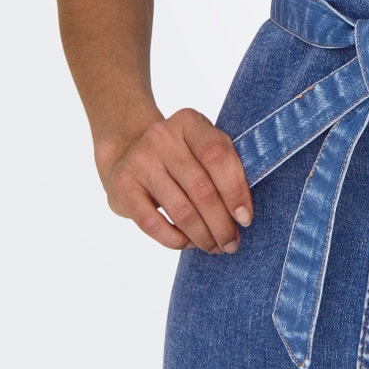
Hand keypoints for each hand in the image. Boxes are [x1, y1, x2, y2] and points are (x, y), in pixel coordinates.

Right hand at [96, 107, 252, 253]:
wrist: (124, 152)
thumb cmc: (177, 155)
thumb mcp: (198, 146)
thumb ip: (222, 167)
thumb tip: (243, 214)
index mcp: (189, 122)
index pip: (218, 155)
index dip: (236, 190)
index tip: (246, 218)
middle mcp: (162, 137)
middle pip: (202, 188)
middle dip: (222, 224)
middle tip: (231, 243)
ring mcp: (140, 162)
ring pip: (181, 210)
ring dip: (203, 236)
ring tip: (215, 247)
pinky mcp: (123, 188)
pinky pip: (153, 224)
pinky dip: (176, 239)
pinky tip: (189, 243)